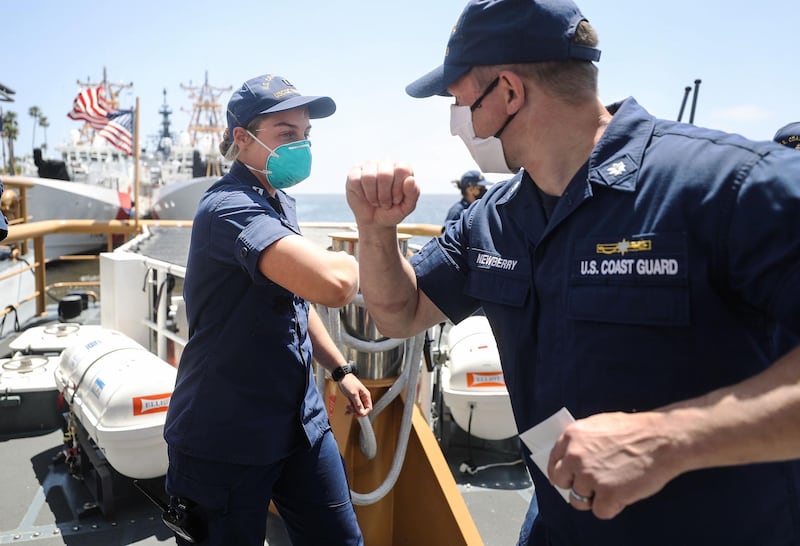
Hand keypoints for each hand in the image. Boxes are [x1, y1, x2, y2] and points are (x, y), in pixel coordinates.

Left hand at [337, 374, 372, 416]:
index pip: (369, 408)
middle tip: (350, 409)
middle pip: (363, 409)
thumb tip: (361, 412)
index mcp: (366, 396)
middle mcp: (363, 397)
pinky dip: (350, 409)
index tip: (357, 414)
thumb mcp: (353, 394)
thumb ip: (357, 403)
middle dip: (356, 411)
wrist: (342, 376)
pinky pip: (353, 406)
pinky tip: (346, 411)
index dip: (364, 412)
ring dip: (352, 410)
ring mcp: (358, 398)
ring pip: (357, 408)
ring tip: (347, 408)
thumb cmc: (348, 382)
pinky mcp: (353, 398)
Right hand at [346, 160, 418, 227]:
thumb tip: (410, 179)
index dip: (398, 189)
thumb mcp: (407, 207)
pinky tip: (365, 197)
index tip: (397, 200)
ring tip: (376, 201)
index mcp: (402, 168)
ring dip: (373, 195)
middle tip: (386, 204)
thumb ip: (413, 193)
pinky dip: (362, 194)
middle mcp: (386, 163)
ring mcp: (369, 166)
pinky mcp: (354, 173)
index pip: (402, 169)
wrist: (375, 221)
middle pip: (385, 174)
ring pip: (369, 176)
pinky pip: (356, 180)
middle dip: (385, 195)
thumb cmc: (392, 211)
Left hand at [546, 411, 684, 518]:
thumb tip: (570, 459)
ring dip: (595, 498)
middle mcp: (575, 456)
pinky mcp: (606, 494)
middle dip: (576, 486)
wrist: (662, 439)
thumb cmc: (636, 431)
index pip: (554, 462)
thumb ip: (581, 442)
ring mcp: (589, 476)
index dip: (562, 473)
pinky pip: (600, 511)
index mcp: (571, 437)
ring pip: (578, 500)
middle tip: (595, 485)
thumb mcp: (599, 425)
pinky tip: (624, 493)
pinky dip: (613, 507)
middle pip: (562, 482)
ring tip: (615, 486)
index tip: (568, 480)